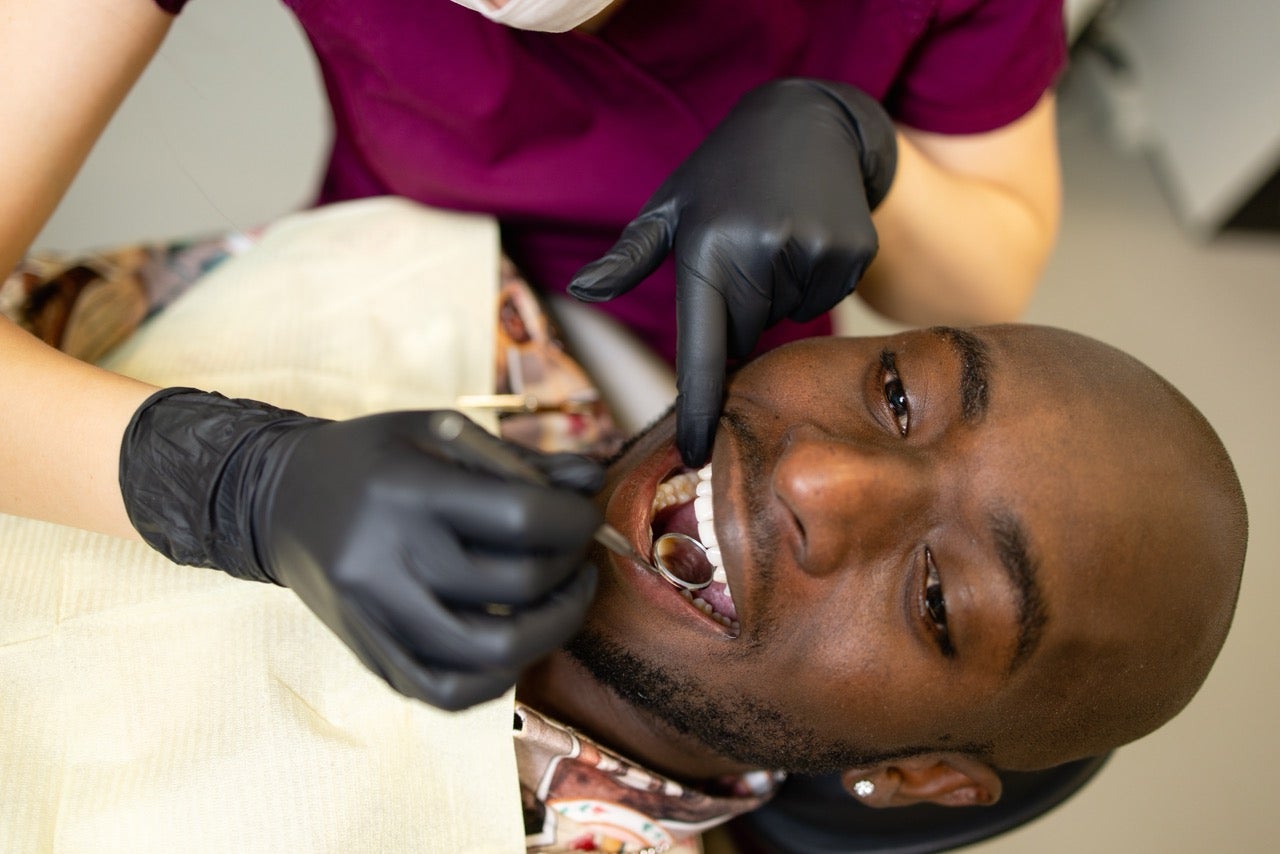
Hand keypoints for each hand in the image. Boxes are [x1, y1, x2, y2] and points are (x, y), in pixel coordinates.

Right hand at [120, 390, 602, 710]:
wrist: (280, 499)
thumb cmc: (372, 457)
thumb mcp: (438, 433)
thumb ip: (518, 460)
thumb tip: (591, 478)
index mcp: (406, 491)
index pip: (520, 518)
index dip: (573, 520)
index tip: (584, 515)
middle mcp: (386, 558)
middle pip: (516, 584)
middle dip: (571, 568)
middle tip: (579, 552)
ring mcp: (374, 615)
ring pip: (490, 651)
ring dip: (552, 630)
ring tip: (565, 600)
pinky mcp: (369, 653)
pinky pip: (447, 691)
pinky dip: (498, 677)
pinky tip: (519, 644)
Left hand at [569, 78, 897, 465]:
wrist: (806, 119)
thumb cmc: (724, 172)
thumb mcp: (670, 205)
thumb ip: (628, 257)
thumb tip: (581, 289)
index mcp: (706, 251)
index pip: (701, 349)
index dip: (699, 407)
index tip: (695, 453)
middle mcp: (758, 254)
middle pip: (745, 336)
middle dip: (738, 311)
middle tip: (741, 252)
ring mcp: (809, 252)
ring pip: (785, 318)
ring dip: (775, 293)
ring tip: (774, 235)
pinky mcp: (850, 252)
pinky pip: (823, 300)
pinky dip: (811, 281)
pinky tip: (805, 234)